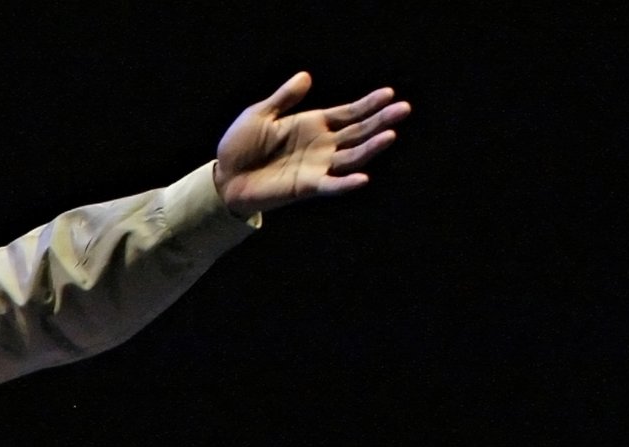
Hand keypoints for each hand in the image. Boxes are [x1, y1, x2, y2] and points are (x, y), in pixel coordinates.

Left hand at [214, 73, 409, 217]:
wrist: (224, 177)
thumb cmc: (240, 145)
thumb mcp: (260, 115)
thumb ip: (284, 98)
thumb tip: (306, 76)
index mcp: (314, 124)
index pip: (348, 112)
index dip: (368, 104)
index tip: (389, 94)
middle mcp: (322, 145)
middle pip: (358, 132)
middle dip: (380, 121)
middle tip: (404, 109)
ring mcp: (317, 166)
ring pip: (351, 157)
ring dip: (371, 148)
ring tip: (390, 135)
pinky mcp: (306, 186)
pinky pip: (330, 185)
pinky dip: (346, 184)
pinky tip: (363, 178)